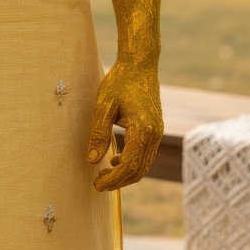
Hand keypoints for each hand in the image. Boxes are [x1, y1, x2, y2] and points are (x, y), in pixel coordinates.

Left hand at [86, 60, 163, 191]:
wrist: (140, 65)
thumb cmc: (119, 82)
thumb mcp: (103, 105)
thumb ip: (99, 133)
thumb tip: (92, 160)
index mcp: (142, 129)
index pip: (129, 166)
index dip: (113, 179)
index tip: (96, 184)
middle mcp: (154, 134)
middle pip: (138, 170)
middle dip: (118, 181)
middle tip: (97, 183)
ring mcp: (157, 133)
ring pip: (143, 165)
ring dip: (125, 174)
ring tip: (103, 174)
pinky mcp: (155, 130)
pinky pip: (145, 155)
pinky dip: (132, 163)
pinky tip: (115, 160)